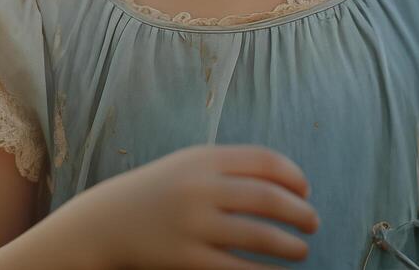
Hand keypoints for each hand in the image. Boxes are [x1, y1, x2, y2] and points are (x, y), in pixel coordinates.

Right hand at [36, 144, 320, 269]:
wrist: (105, 223)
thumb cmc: (158, 193)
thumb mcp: (188, 165)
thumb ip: (230, 167)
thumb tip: (288, 183)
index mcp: (203, 159)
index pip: (265, 160)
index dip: (294, 176)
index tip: (305, 191)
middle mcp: (199, 188)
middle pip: (268, 197)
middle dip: (299, 212)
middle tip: (313, 223)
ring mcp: (192, 225)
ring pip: (259, 236)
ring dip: (290, 245)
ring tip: (301, 251)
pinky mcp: (186, 259)